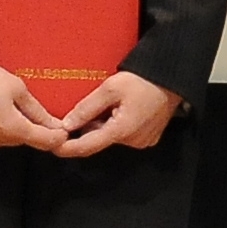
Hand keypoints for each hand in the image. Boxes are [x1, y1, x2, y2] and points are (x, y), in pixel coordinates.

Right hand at [0, 63, 71, 151]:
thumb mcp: (17, 88)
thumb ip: (38, 111)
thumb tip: (55, 125)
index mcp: (12, 128)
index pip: (43, 142)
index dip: (56, 138)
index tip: (61, 132)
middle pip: (19, 139)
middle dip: (24, 127)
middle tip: (19, 107)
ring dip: (3, 129)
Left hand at [54, 69, 181, 156]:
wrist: (173, 79)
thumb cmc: (142, 80)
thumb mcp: (110, 88)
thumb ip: (86, 108)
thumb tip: (66, 125)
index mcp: (121, 131)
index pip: (87, 146)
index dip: (68, 148)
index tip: (53, 147)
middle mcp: (132, 141)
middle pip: (99, 139)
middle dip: (88, 128)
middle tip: (85, 108)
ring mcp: (142, 141)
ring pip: (111, 137)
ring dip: (103, 125)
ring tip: (108, 104)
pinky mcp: (148, 138)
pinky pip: (124, 135)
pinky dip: (116, 125)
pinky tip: (120, 109)